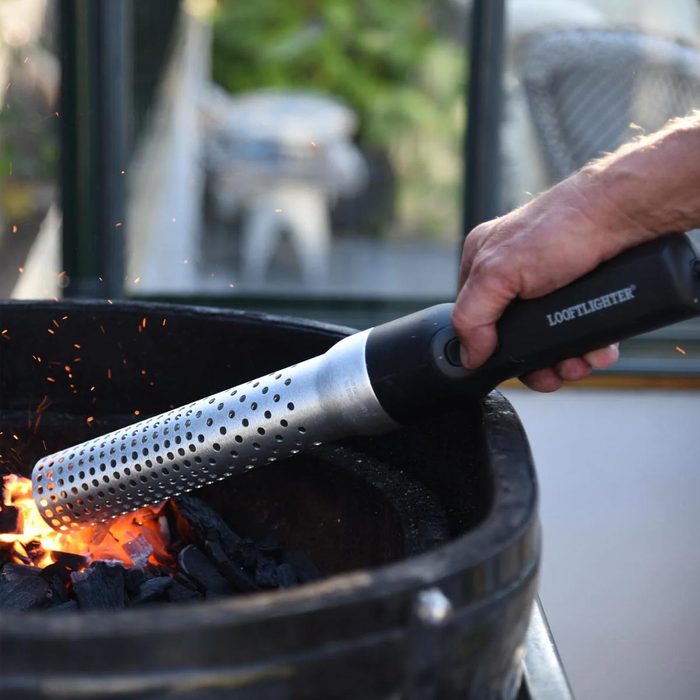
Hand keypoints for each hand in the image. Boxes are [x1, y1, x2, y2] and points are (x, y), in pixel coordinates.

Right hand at [452, 177, 647, 390]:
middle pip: (515, 336)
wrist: (625, 214)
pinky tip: (598, 350)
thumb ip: (473, 314)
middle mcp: (516, 275)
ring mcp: (552, 286)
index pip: (473, 318)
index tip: (507, 366)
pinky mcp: (585, 294)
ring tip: (578, 363)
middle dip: (535, 361)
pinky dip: (590, 347)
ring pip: (551, 339)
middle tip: (549, 373)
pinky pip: (582, 331)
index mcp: (483, 263)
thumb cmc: (561, 225)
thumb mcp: (498, 272)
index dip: (488, 347)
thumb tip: (470, 355)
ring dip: (565, 360)